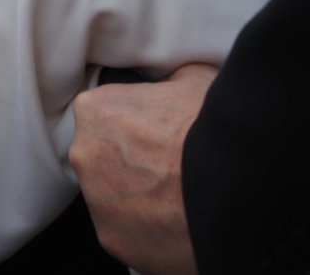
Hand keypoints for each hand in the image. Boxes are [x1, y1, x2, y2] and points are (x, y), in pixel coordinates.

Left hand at [69, 64, 217, 274]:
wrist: (231, 183)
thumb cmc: (209, 127)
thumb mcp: (192, 77)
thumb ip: (168, 77)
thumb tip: (172, 78)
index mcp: (94, 110)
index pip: (104, 115)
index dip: (134, 123)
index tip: (157, 133)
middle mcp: (83, 153)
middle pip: (103, 156)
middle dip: (130, 161)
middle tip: (168, 165)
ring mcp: (95, 199)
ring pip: (112, 195)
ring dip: (136, 194)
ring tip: (175, 194)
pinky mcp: (112, 237)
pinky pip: (126, 230)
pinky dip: (146, 227)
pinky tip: (174, 220)